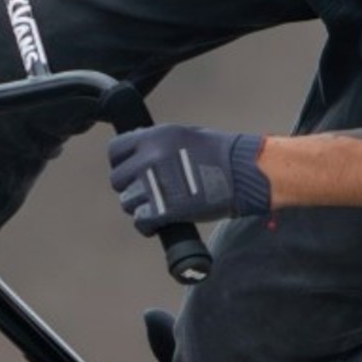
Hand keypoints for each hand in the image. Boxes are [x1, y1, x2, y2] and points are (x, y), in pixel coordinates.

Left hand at [108, 124, 270, 235]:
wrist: (246, 173)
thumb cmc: (221, 154)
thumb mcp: (184, 135)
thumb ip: (157, 142)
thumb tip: (135, 151)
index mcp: (154, 137)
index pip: (115, 151)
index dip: (121, 164)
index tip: (131, 172)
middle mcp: (150, 157)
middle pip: (118, 180)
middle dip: (130, 187)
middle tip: (149, 192)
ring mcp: (156, 183)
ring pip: (127, 202)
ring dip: (139, 207)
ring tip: (158, 207)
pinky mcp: (165, 209)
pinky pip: (140, 221)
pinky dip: (147, 226)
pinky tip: (157, 224)